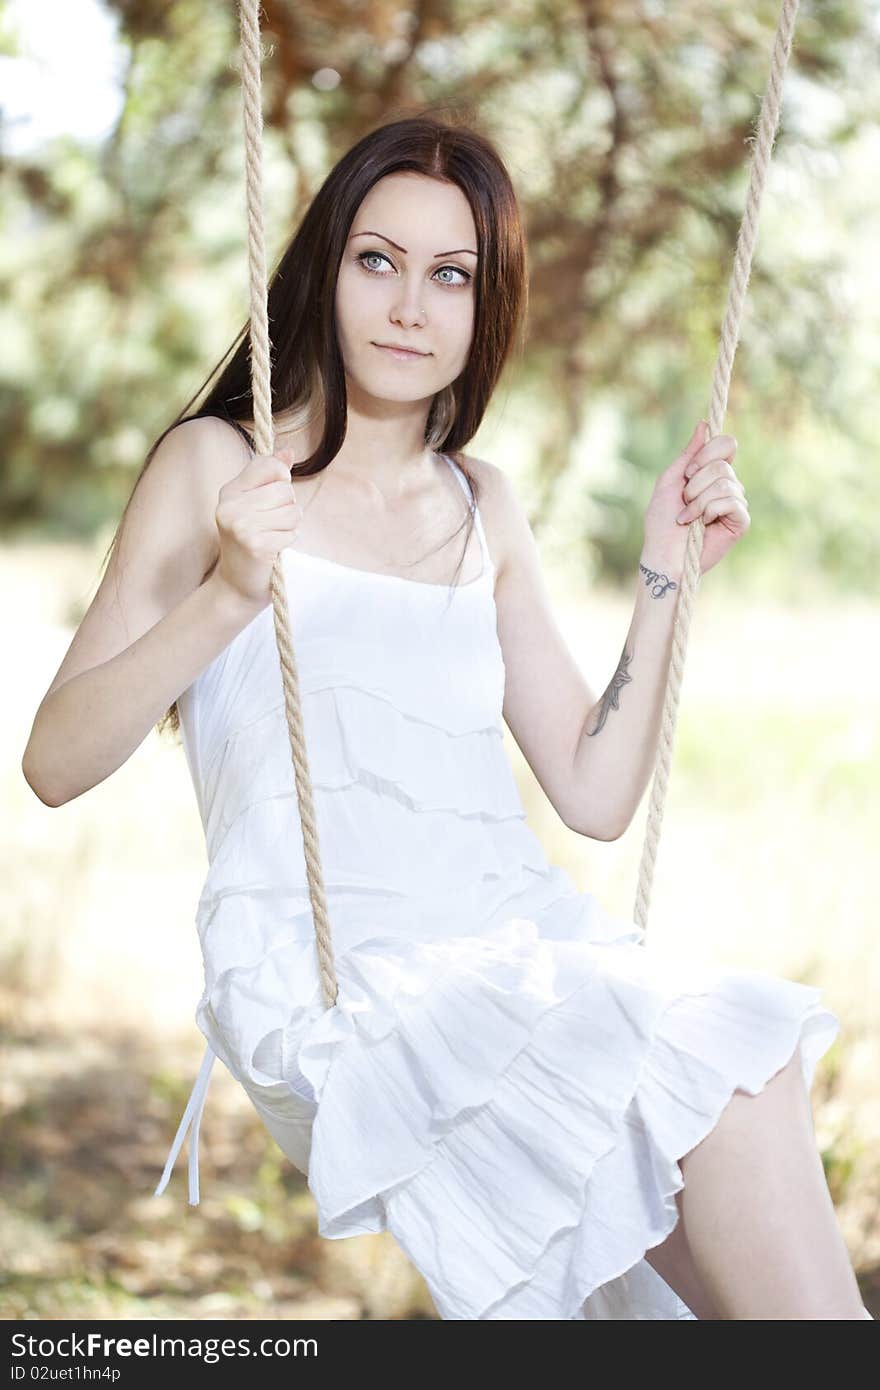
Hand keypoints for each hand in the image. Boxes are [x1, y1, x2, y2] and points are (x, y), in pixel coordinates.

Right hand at [213, 445, 300, 609]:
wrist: (237, 586)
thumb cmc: (251, 543)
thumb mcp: (256, 506)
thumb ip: (270, 478)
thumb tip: (289, 452)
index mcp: (230, 491)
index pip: (271, 466)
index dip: (282, 482)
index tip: (271, 501)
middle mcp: (230, 505)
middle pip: (286, 490)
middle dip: (288, 509)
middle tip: (270, 527)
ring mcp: (240, 525)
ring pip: (292, 511)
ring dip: (289, 528)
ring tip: (271, 538)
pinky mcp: (254, 544)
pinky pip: (291, 533)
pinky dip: (287, 543)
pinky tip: (271, 552)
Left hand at [641, 421, 750, 576]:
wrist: (663, 554)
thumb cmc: (662, 522)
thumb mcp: (670, 481)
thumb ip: (688, 455)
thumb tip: (704, 424)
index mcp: (711, 473)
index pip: (726, 445)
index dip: (707, 453)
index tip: (689, 472)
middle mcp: (727, 485)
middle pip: (723, 465)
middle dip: (695, 484)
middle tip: (684, 501)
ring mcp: (735, 503)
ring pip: (725, 484)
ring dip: (698, 501)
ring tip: (688, 518)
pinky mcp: (740, 521)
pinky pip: (731, 502)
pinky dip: (709, 511)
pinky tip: (702, 525)